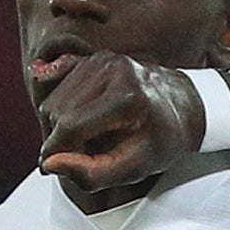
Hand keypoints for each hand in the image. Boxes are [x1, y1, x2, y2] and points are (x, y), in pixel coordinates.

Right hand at [38, 55, 204, 192]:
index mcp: (126, 97)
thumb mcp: (134, 168)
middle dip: (59, 139)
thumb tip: (50, 164)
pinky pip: (55, 84)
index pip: (71, 127)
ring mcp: (100, 59)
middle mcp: (111, 69)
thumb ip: (93, 173)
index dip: (56, 152)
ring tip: (85, 138)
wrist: (179, 108)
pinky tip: (77, 119)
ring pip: (52, 99)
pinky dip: (58, 106)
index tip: (53, 167)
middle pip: (56, 112)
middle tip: (78, 154)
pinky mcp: (90, 57)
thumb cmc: (159, 140)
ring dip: (58, 124)